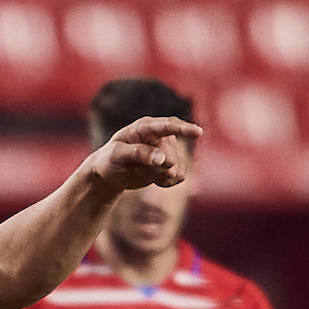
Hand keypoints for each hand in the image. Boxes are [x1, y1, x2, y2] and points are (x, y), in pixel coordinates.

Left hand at [85, 116, 201, 191]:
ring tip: (140, 171)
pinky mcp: (172, 164)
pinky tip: (153, 179)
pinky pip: (180, 177)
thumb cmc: (110, 159)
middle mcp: (161, 136)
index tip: (198, 132)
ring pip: (178, 168)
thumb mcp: (118, 155)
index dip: (184, 129)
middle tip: (136, 168)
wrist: (110, 173)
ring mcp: (169, 149)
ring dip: (159, 176)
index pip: (168, 126)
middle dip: (155, 168)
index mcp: (146, 127)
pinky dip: (166, 182)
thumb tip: (163, 158)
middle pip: (172, 156)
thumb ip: (139, 154)